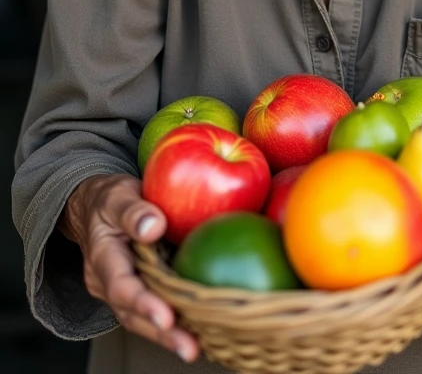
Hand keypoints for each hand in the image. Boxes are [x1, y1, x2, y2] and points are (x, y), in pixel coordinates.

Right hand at [60, 173, 199, 362]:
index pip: (121, 285)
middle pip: (133, 314)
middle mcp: (109, 282)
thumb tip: (153, 226)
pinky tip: (201, 330)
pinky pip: (155, 310)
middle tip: (188, 347)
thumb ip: (133, 210)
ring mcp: (122, 291)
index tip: (165, 317)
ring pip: (143, 320)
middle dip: (161, 333)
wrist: (98, 208)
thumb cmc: (110, 200)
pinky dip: (175, 323)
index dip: (143, 303)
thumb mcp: (117, 195)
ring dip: (169, 336)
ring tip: (195, 348)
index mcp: (103, 257)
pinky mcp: (139, 291)